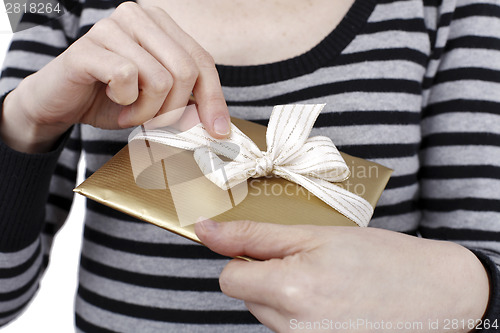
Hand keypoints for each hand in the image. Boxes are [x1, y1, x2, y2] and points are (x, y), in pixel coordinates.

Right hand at [0, 1, 228, 152]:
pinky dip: (125, 102)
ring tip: (130, 112)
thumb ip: (187, 102)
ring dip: (148, 111)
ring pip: (160, 79)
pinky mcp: (88, 47)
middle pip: (186, 70)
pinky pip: (127, 78)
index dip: (214, 99)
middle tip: (156, 123)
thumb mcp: (159, 101)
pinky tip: (113, 101)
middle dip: (175, 109)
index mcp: (161, 25)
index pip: (202, 61)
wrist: (62, 103)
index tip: (219, 130)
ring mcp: (111, 27)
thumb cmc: (112, 99)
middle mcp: (138, 17)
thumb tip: (219, 124)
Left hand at [195, 219, 489, 332]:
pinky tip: (332, 301)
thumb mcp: (313, 234)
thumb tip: (205, 229)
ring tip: (327, 280)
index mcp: (290, 292)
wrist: (436, 293)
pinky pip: (290, 328)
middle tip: (311, 260)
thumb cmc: (379, 258)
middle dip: (268, 275)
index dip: (246, 257)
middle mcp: (293, 329)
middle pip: (249, 296)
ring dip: (285, 294)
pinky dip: (301, 312)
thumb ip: (253, 234)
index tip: (271, 248)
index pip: (229, 278)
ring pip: (268, 313)